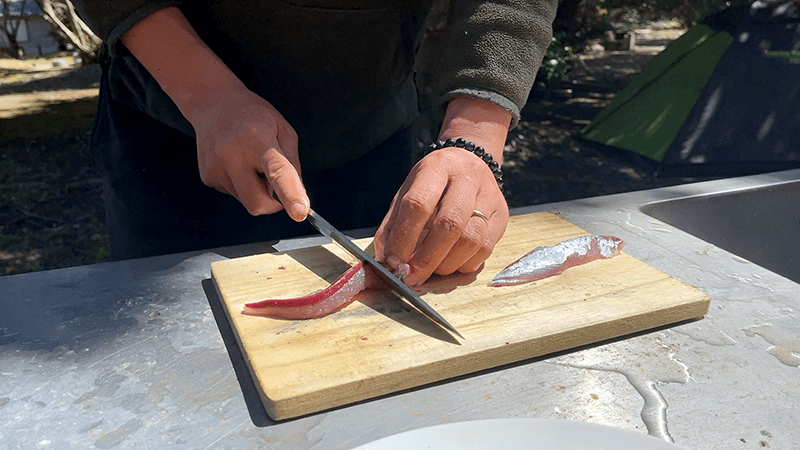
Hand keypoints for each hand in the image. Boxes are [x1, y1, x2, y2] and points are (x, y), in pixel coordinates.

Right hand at [189, 85, 309, 220]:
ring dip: (257, 191)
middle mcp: (232, 155)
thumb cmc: (254, 117)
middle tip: (277, 185)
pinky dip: (244, 186)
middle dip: (273, 204)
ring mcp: (215, 168)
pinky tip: (238, 164)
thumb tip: (298, 196)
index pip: (277, 172)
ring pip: (247, 201)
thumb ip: (292, 163)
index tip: (300, 212)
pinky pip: (235, 195)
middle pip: (258, 203)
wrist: (214, 104)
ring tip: (251, 163)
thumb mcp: (283, 129)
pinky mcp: (207, 177)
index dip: (290, 194)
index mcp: (257, 139)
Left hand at [374, 146, 508, 285]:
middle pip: (450, 224)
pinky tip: (450, 264)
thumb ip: (393, 225)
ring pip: (472, 240)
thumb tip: (386, 260)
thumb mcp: (406, 193)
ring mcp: (489, 196)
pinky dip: (464, 264)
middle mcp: (467, 178)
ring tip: (431, 270)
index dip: (404, 237)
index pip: (418, 205)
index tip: (394, 262)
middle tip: (411, 276)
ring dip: (447, 264)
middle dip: (427, 258)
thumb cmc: (432, 184)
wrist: (468, 162)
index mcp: (437, 167)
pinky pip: (486, 249)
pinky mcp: (502, 214)